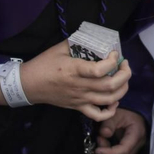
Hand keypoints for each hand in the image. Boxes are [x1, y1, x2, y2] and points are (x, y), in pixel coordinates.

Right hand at [16, 42, 130, 122]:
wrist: (29, 85)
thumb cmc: (44, 65)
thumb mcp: (59, 48)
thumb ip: (78, 42)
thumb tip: (94, 38)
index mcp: (74, 70)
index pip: (101, 70)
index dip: (113, 61)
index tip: (115, 53)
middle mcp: (80, 86)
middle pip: (111, 85)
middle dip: (124, 74)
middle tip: (124, 64)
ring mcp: (80, 99)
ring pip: (109, 100)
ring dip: (122, 89)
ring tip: (122, 78)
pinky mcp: (78, 107)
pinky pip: (98, 115)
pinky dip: (110, 111)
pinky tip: (113, 100)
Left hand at [95, 108, 146, 153]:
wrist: (134, 114)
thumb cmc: (126, 113)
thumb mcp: (116, 114)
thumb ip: (109, 124)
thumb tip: (103, 134)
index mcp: (137, 134)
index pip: (124, 150)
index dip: (110, 153)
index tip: (98, 150)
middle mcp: (138, 144)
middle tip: (99, 139)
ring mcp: (136, 150)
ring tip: (103, 142)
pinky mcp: (131, 152)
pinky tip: (107, 146)